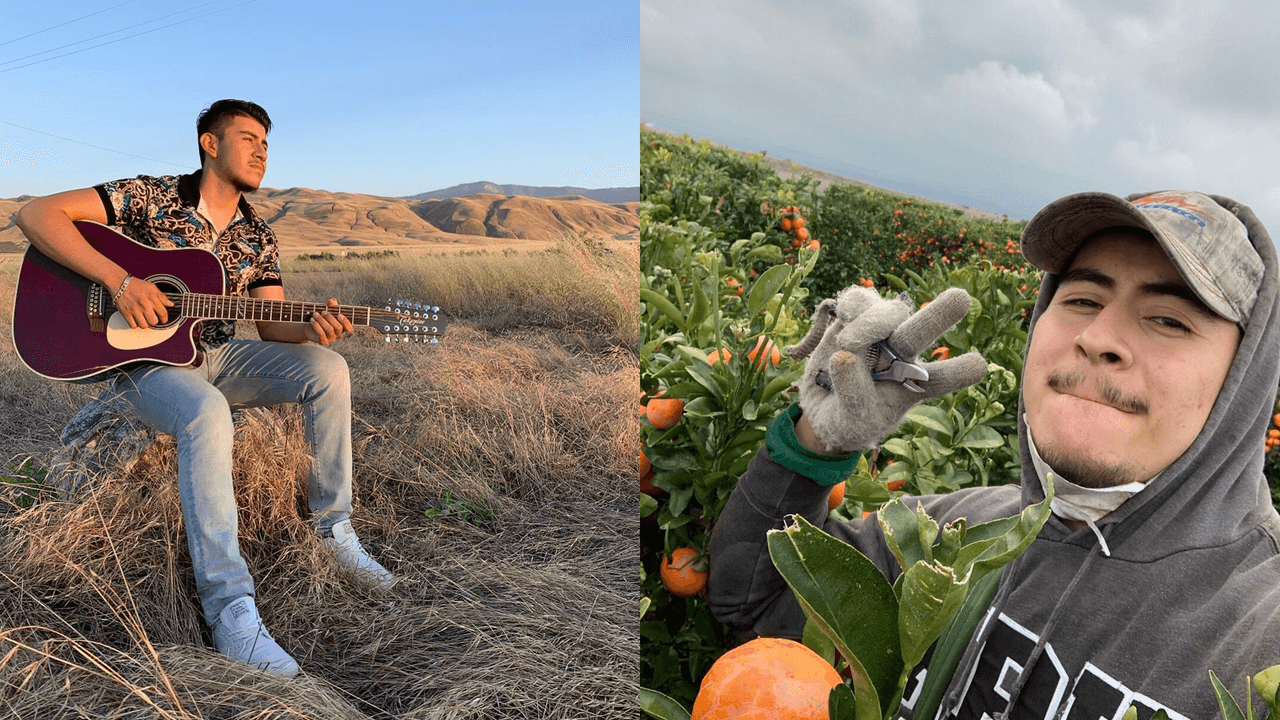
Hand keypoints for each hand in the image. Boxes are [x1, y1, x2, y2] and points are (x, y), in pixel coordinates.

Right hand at [115, 276, 174, 329]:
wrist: (120, 283)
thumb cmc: (135, 285)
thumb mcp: (152, 287)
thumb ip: (162, 296)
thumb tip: (170, 304)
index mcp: (152, 298)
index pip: (163, 313)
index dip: (165, 319)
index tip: (163, 320)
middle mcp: (144, 305)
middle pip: (153, 321)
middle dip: (154, 321)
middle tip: (152, 318)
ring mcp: (135, 310)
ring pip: (143, 325)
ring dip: (145, 324)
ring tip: (144, 319)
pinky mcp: (126, 313)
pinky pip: (133, 326)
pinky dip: (135, 325)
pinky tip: (136, 320)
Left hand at [305, 298, 353, 345]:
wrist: (310, 325)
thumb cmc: (322, 316)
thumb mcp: (328, 308)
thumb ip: (332, 303)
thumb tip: (331, 301)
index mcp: (343, 327)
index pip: (350, 328)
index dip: (346, 322)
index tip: (339, 315)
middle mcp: (339, 334)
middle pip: (339, 327)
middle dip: (330, 318)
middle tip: (323, 311)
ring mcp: (332, 339)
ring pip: (330, 329)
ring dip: (322, 320)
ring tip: (315, 314)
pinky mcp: (323, 341)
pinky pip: (321, 334)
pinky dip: (317, 326)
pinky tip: (312, 320)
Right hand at [789, 285, 987, 452]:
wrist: (825, 403)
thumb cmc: (849, 417)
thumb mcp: (853, 419)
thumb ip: (853, 393)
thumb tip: (844, 356)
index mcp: (914, 385)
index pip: (939, 378)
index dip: (957, 371)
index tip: (979, 364)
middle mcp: (903, 354)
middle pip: (920, 333)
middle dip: (938, 316)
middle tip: (961, 300)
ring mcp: (880, 333)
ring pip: (888, 313)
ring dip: (872, 322)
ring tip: (849, 342)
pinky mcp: (854, 318)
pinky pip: (858, 301)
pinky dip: (852, 305)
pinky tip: (844, 315)